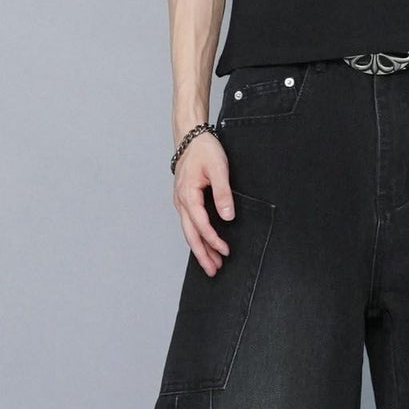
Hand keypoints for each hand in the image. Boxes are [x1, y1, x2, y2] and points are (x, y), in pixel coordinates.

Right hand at [173, 130, 235, 274]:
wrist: (190, 137)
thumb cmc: (204, 150)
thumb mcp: (219, 169)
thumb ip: (223, 193)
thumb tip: (227, 216)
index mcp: (188, 195)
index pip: (201, 225)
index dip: (213, 240)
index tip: (225, 251)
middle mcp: (181, 202)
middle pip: (190, 235)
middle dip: (202, 255)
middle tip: (213, 271)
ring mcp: (181, 202)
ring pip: (189, 231)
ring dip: (200, 248)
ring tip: (212, 264)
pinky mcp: (185, 200)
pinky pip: (189, 224)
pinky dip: (197, 237)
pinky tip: (205, 245)